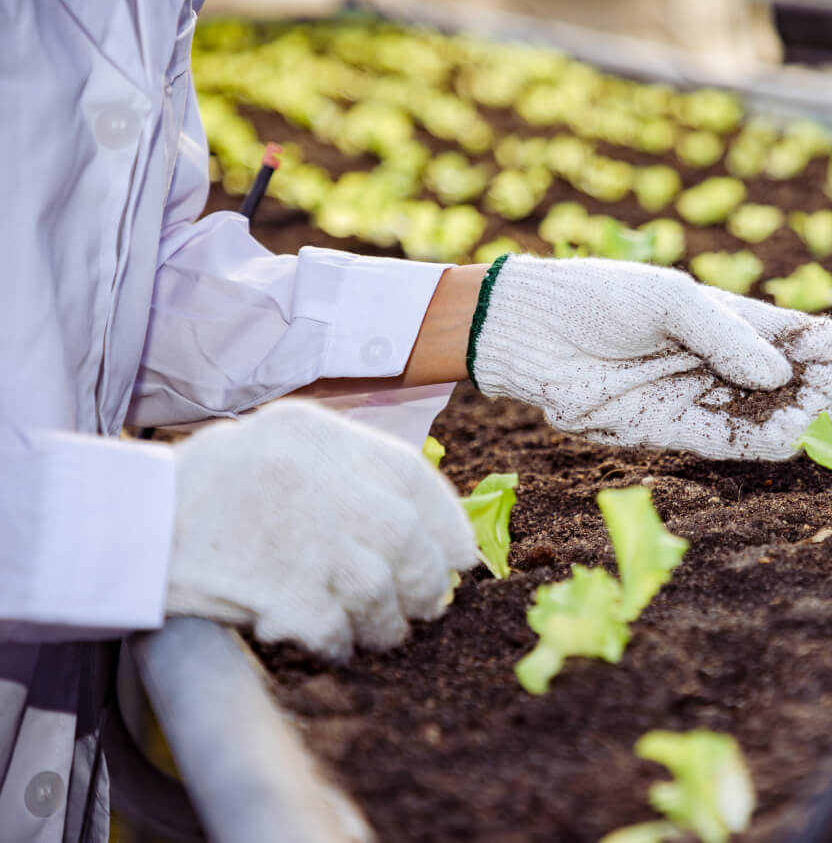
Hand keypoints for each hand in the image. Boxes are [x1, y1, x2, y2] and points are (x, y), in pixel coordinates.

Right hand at [165, 400, 477, 659]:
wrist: (122, 530)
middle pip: (405, 537)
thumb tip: (424, 525)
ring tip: (380, 633)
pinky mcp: (276, 590)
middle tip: (426, 605)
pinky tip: (331, 644)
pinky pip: (335, 629)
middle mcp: (312, 477)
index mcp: (312, 433)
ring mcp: (296, 534)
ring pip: (378, 589)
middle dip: (425, 580)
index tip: (462, 556)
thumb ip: (342, 470)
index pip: (409, 475)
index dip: (447, 523)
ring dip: (387, 621)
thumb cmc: (201, 493)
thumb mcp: (274, 448)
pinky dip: (342, 643)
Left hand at [467, 255, 831, 459]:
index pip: (784, 333)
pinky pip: (723, 440)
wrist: (535, 332)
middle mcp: (715, 360)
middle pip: (780, 380)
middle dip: (813, 386)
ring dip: (792, 418)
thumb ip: (726, 335)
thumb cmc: (601, 299)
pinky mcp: (669, 429)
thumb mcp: (670, 301)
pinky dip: (757, 442)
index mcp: (722, 318)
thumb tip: (777, 373)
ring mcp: (694, 395)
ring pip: (757, 414)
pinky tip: (790, 439)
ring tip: (822, 420)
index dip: (815, 343)